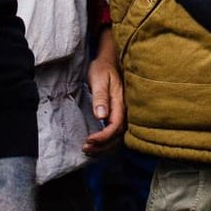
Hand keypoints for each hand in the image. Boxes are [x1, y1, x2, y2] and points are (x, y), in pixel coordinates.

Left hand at [81, 28, 124, 153]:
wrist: (109, 60)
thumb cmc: (103, 68)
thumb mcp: (100, 79)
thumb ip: (101, 97)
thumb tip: (101, 116)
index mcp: (121, 102)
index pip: (115, 127)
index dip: (103, 137)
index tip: (89, 140)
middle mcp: (125, 110)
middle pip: (118, 136)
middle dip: (102, 146)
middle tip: (85, 149)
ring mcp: (124, 113)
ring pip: (118, 138)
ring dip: (104, 147)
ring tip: (88, 150)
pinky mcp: (119, 114)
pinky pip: (116, 133)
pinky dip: (106, 143)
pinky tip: (96, 145)